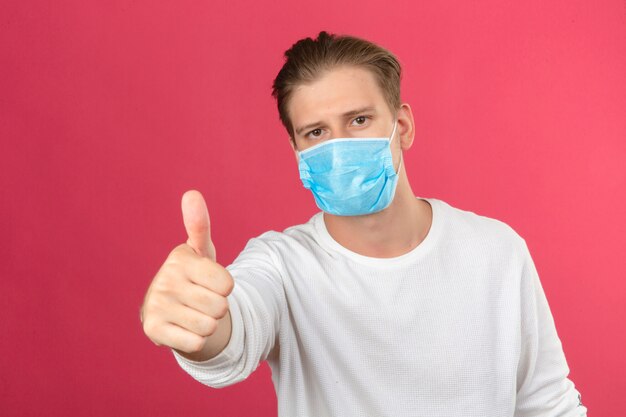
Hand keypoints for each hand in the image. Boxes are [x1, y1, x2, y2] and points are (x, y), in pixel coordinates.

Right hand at [141, 190, 233, 353]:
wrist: (170, 311)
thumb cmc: (194, 277)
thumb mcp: (202, 252)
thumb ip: (200, 225)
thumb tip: (192, 193)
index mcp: (180, 258)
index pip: (228, 285)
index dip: (225, 287)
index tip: (210, 282)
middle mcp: (164, 279)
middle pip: (220, 307)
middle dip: (217, 308)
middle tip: (201, 300)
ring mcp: (156, 305)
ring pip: (209, 326)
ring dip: (208, 324)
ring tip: (193, 313)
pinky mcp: (151, 330)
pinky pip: (196, 343)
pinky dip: (196, 340)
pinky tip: (183, 328)